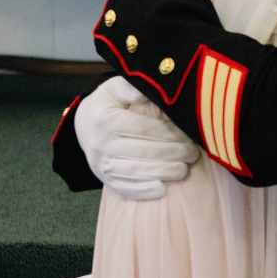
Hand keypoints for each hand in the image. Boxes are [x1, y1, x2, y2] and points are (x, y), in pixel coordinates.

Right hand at [76, 76, 200, 200]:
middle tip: (193, 154)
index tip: (188, 135)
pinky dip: (143, 190)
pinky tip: (162, 189)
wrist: (84, 125)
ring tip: (184, 170)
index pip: (142, 128)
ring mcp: (100, 164)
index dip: (168, 133)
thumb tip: (140, 92)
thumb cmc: (108, 104)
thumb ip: (127, 86)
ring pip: (135, 171)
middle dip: (172, 153)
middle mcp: (100, 144)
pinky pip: (123, 188)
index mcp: (105, 120)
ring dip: (163, 172)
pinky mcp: (104, 178)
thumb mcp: (113, 89)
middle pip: (142, 151)